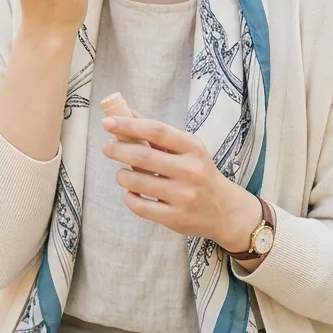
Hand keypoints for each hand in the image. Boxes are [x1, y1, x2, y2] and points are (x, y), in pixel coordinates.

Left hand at [102, 114, 263, 259]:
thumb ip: (159, 134)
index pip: (157, 131)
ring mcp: (183, 196)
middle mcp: (190, 170)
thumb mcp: (188, 150)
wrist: (226, 211)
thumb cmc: (200, 174)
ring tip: (122, 173)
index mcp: (193, 148)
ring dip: (122, 176)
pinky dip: (129, 197)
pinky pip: (140, 206)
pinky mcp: (176, 218)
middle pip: (143, 157)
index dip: (129, 125)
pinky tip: (132, 192)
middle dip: (118, 150)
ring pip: (137, 183)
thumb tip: (129, 113)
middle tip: (107, 148)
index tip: (108, 122)